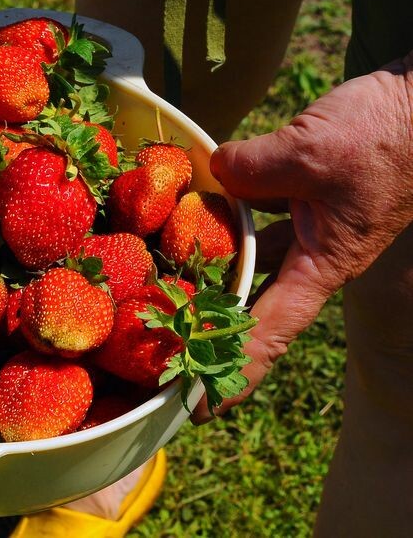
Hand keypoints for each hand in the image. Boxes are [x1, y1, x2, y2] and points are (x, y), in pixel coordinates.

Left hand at [192, 54, 412, 422]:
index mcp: (321, 265)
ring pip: (246, 263)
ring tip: (161, 292)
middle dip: (208, 330)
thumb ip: (252, 169)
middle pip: (250, 306)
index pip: (269, 333)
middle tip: (159, 352)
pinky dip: (223, 223)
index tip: (197, 407)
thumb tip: (212, 174)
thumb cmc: (384, 136)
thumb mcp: (312, 152)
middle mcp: (309, 257)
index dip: (233, 372)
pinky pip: (252, 222)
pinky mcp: (300, 199)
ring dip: (210, 275)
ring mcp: (305, 229)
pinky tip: (189, 217)